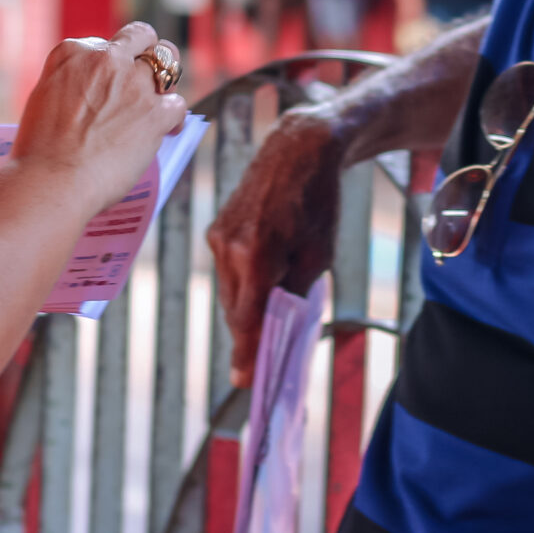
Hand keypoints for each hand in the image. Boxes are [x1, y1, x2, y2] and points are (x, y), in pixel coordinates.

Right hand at [16, 22, 187, 212]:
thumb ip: (69, 83)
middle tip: (146, 74)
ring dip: (165, 82)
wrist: (51, 180)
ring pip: (168, 65)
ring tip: (160, 99)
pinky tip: (168, 130)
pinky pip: (178, 105)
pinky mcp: (154, 113)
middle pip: (142, 36)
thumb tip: (88, 92)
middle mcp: (105, 59)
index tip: (110, 81)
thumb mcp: (42, 97)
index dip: (110, 63)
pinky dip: (175, 119)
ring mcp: (133, 84)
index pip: (102, 44)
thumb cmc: (39, 150)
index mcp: (73, 52)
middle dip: (147, 51)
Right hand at [206, 106, 346, 387]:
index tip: (245, 383)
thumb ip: (293, 294)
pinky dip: (243, 283)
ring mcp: (218, 237)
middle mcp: (229, 248)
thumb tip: (277, 332)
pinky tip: (263, 280)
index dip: (247, 354)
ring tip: (271, 313)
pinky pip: (227, 271)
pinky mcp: (216, 229)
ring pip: (230, 292)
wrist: (298, 149)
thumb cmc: (317, 203)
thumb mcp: (317, 256)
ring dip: (247, 307)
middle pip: (235, 310)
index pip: (247, 320)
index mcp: (257, 256)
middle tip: (261, 363)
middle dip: (249, 335)